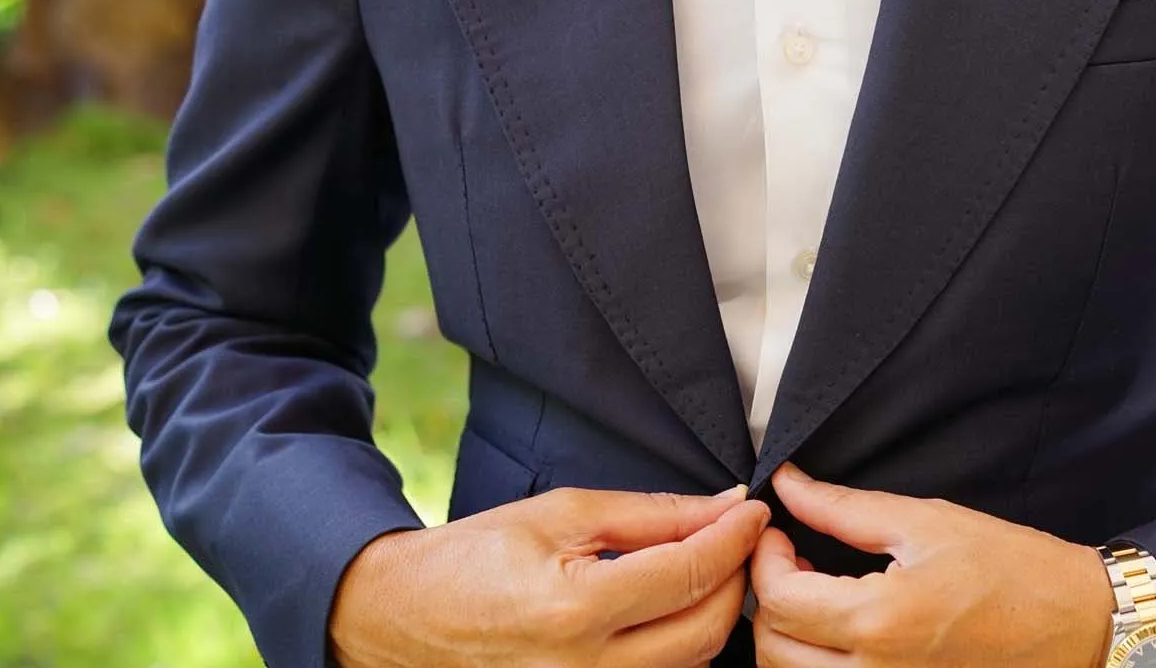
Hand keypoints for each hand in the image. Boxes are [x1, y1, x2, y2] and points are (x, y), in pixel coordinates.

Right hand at [329, 484, 769, 667]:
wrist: (402, 619)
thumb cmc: (475, 559)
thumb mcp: (561, 514)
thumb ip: (650, 514)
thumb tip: (723, 504)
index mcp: (574, 611)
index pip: (690, 574)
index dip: (733, 535)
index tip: (753, 509)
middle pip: (705, 631)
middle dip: (736, 578)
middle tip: (738, 538)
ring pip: (691, 667)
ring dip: (713, 617)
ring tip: (707, 571)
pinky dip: (680, 651)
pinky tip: (673, 614)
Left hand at [750, 463, 1114, 667]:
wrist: (1079, 624)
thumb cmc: (1015, 571)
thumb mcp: (927, 522)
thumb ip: (844, 509)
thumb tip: (788, 485)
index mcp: (882, 621)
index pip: (780, 600)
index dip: (764, 559)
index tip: (778, 533)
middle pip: (774, 652)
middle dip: (769, 600)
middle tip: (793, 562)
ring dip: (790, 639)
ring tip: (816, 598)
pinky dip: (819, 667)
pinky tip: (841, 634)